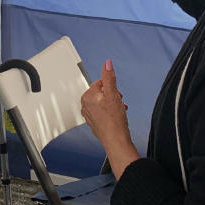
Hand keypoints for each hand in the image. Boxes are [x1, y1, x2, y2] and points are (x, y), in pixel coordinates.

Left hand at [81, 59, 139, 177]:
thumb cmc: (114, 120)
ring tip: (119, 111)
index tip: (116, 95)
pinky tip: (117, 118)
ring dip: (113, 104)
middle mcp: (85, 105)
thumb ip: (109, 77)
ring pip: (103, 102)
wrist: (116, 140)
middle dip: (113, 96)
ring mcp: (89, 115)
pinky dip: (111, 112)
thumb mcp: (113, 94)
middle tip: (119, 103)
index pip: (100, 83)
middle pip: (102, 93)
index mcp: (87, 96)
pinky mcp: (94, 123)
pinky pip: (103, 112)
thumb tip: (107, 63)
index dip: (111, 88)